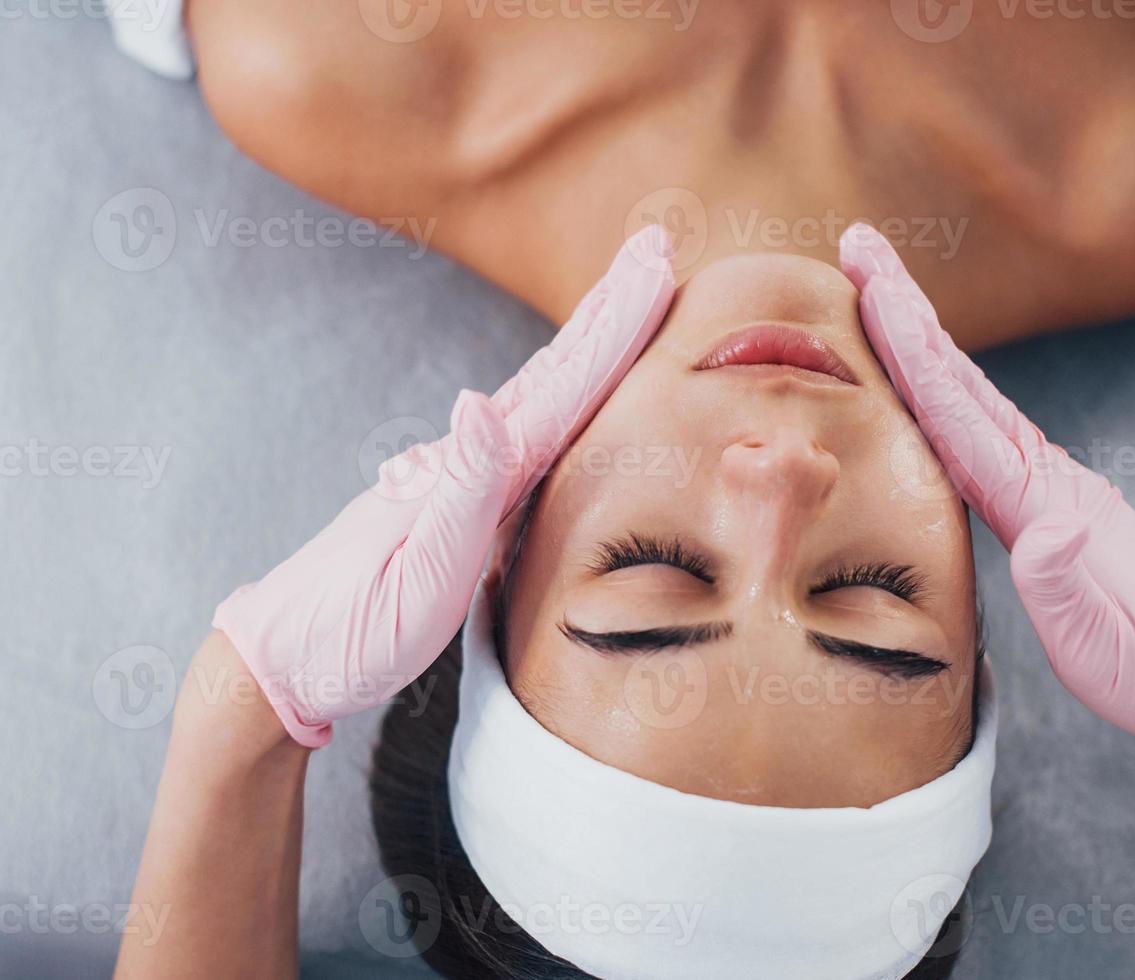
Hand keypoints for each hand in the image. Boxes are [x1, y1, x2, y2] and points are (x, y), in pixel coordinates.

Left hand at [212, 226, 675, 745]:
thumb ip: (458, 493)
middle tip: (655, 250)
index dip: (612, 328)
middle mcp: (465, 462)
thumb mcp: (414, 578)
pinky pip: (528, 433)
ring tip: (628, 303)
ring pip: (540, 396)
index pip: (558, 389)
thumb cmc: (349, 633)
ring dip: (588, 345)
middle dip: (609, 313)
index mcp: (469, 474)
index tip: (656, 264)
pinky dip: (563, 396)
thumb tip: (479, 398)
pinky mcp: (455, 504)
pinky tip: (570, 395)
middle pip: (553, 373)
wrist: (280, 659)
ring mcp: (458, 478)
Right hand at [840, 224, 1134, 777]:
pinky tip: (929, 381)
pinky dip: (946, 391)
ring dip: (923, 342)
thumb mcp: (1104, 645)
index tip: (873, 288)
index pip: (963, 417)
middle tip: (860, 246)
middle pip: (963, 383)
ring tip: (878, 291)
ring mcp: (1051, 489)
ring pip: (972, 400)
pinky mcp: (1050, 508)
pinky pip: (982, 434)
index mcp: (1046, 506)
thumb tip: (1049, 528)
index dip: (913, 352)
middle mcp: (1047, 481)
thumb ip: (1064, 585)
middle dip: (907, 312)